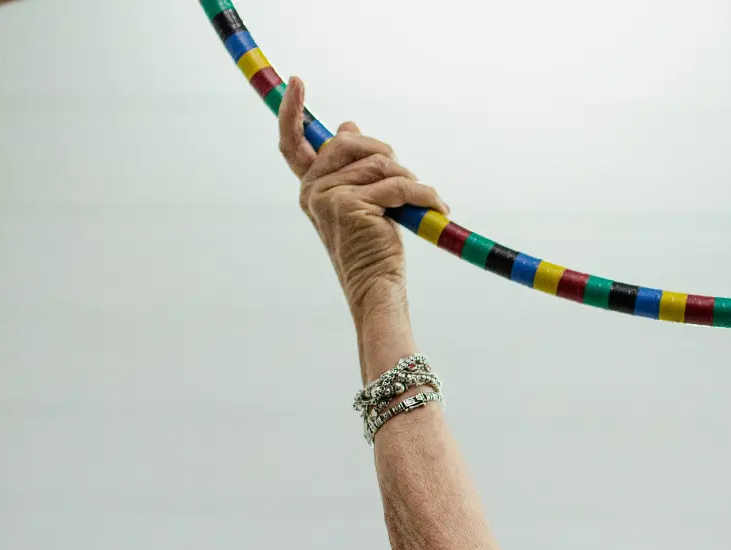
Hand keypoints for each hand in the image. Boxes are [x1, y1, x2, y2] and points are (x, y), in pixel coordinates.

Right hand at [277, 77, 448, 316]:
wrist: (376, 286)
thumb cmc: (373, 246)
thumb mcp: (362, 199)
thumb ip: (353, 165)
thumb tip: (348, 124)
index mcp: (311, 186)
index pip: (292, 143)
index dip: (292, 111)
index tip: (298, 82)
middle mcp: (312, 190)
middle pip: (351, 142)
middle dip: (385, 153)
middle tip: (406, 176)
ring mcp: (328, 197)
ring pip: (379, 164)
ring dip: (409, 179)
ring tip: (420, 201)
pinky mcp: (351, 205)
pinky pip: (397, 185)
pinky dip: (423, 194)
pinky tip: (438, 207)